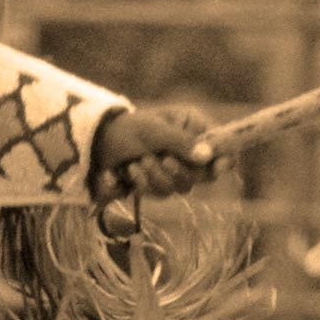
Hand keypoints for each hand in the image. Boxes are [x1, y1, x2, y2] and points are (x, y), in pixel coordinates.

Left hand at [90, 106, 217, 203]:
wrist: (95, 145)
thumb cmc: (125, 129)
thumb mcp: (153, 130)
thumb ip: (180, 142)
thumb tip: (207, 156)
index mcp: (192, 126)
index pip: (222, 145)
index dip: (224, 158)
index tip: (217, 168)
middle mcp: (188, 147)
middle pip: (205, 174)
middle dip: (180, 170)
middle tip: (163, 160)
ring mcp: (174, 167)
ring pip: (182, 187)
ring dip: (157, 176)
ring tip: (139, 161)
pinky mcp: (159, 183)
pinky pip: (162, 193)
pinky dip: (145, 183)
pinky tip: (130, 171)